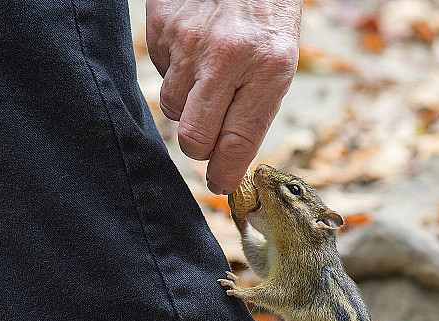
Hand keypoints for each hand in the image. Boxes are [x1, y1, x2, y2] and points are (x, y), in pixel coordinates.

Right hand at [146, 0, 301, 193]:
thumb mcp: (279, 61)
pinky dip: (173, 72)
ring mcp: (189, 41)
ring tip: (205, 81)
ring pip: (170, 109)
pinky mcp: (162, 26)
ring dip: (184, 107)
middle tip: (208, 141)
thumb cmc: (265, 13)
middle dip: (199, 148)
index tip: (221, 184)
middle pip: (193, 138)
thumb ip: (255, 110)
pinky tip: (192, 51)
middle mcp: (226, 57)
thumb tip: (229, 160)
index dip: (225, 174)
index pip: (237, 143)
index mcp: (267, 68)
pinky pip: (159, 73)